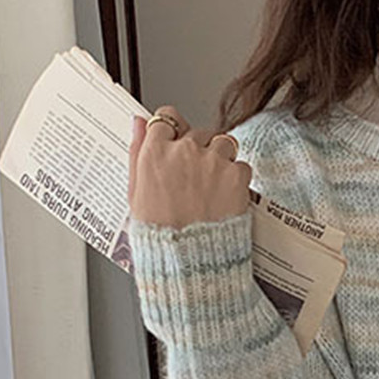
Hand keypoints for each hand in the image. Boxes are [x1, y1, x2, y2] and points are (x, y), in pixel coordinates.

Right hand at [128, 105, 251, 228]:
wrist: (190, 261)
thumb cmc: (161, 234)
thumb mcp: (136, 192)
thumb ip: (137, 151)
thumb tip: (139, 123)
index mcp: (156, 152)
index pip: (168, 117)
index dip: (175, 130)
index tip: (178, 141)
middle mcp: (184, 151)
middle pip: (198, 132)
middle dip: (199, 149)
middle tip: (197, 177)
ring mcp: (212, 161)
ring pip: (224, 143)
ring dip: (222, 158)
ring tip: (214, 186)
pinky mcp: (236, 176)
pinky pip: (242, 166)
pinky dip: (238, 178)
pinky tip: (226, 196)